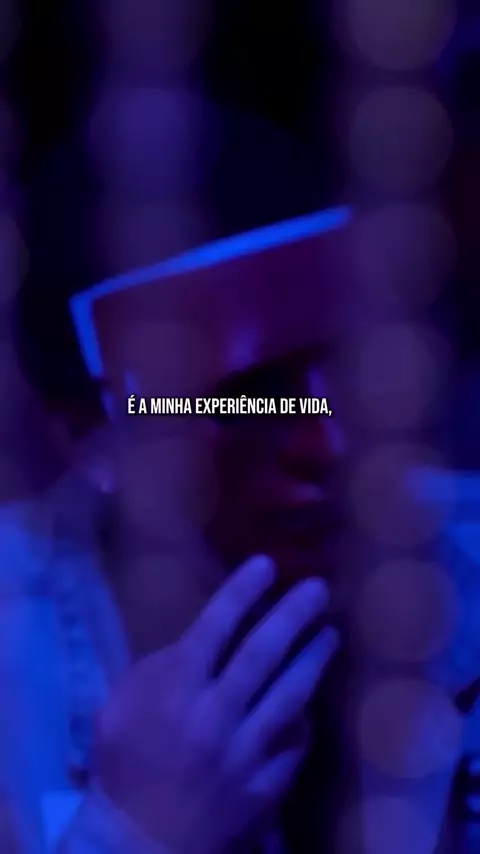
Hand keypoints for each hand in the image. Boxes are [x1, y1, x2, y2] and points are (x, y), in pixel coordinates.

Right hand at [94, 555, 337, 853]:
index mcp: (176, 690)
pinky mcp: (265, 785)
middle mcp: (215, 714)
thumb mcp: (119, 705)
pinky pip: (294, 745)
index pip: (215, 628)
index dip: (241, 592)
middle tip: (318, 588)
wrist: (139, 839)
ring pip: (290, 695)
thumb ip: (158, 669)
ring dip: (313, 659)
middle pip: (262, 654)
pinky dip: (304, 722)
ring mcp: (245, 752)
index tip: (266, 564)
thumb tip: (199, 641)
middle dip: (293, 615)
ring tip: (331, 632)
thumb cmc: (124, 762)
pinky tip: (311, 702)